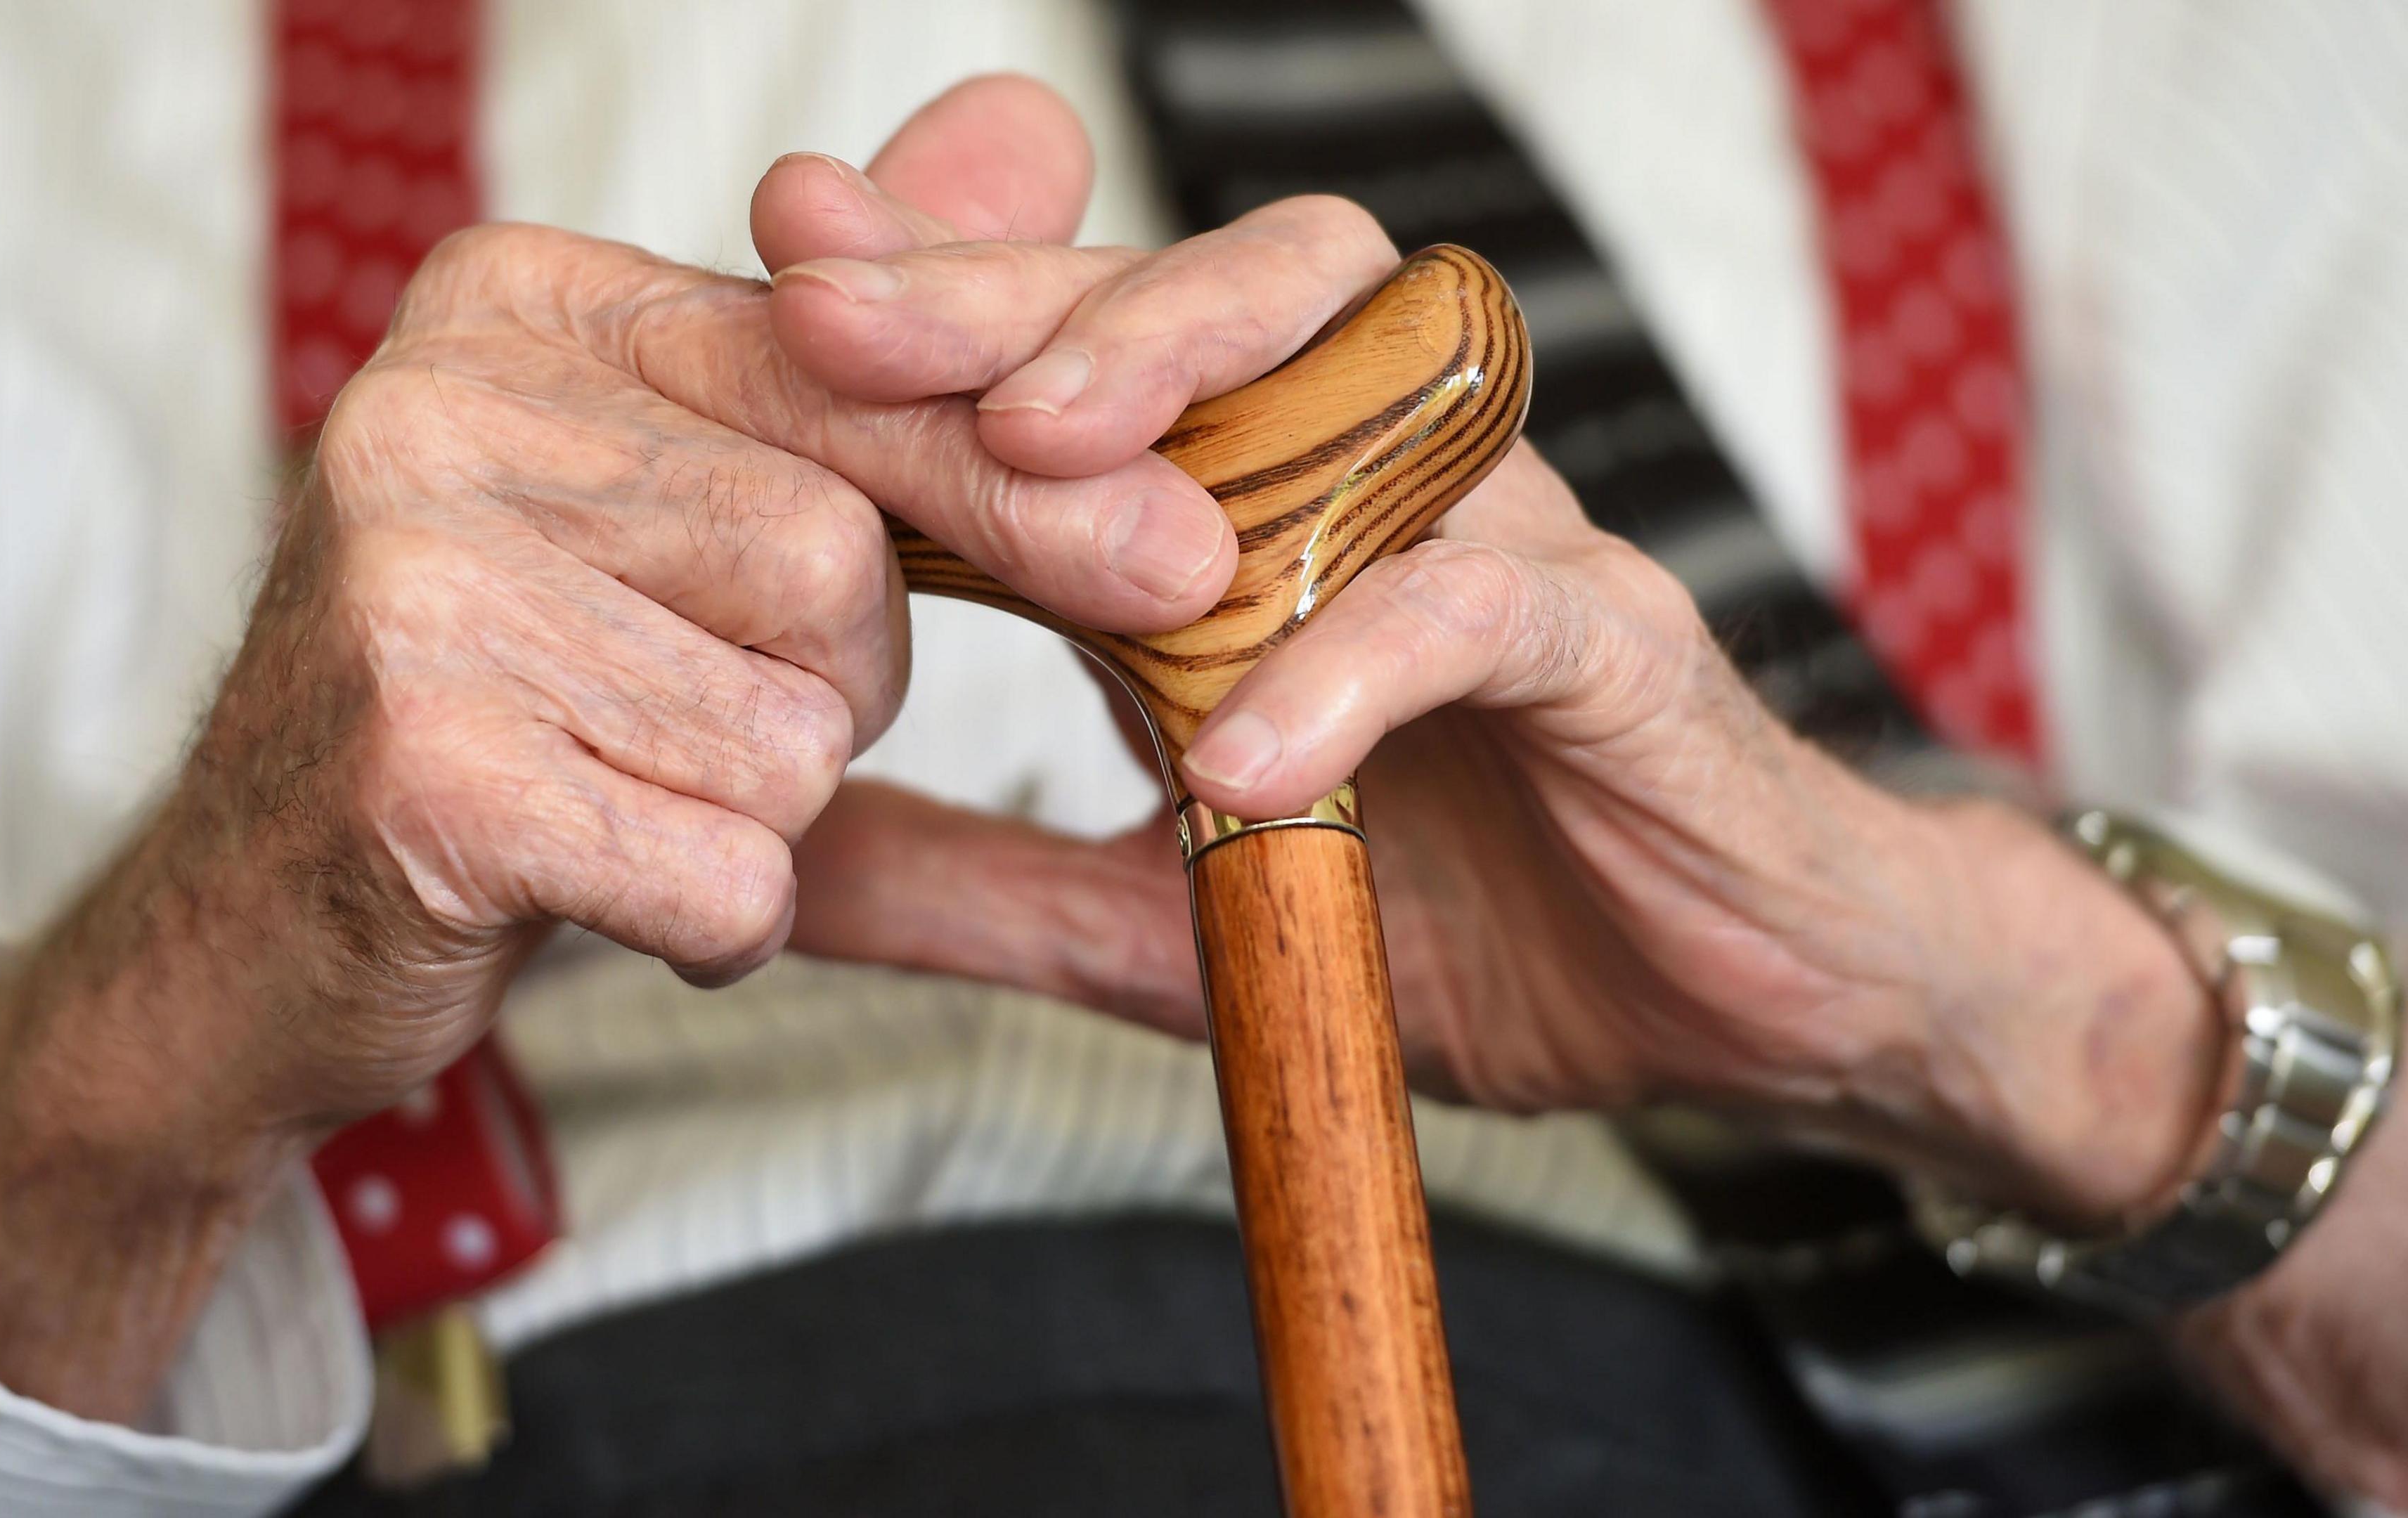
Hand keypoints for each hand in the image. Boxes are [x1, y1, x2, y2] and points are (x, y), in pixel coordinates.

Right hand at [0, 76, 1243, 1418]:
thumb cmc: (503, 702)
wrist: (251, 930)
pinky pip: (724, 868)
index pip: (846, 368)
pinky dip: (714, 920)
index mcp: (519, 304)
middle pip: (837, 561)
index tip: (1182, 555)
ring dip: (763, 814)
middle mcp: (439, 404)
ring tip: (622, 797)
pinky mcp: (417, 765)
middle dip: (832, 688)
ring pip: (794, 731)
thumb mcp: (682, 496)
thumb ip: (862, 338)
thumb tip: (1039, 133)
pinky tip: (603, 891)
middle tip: (701, 724)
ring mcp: (407, 580)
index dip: (1016, 484)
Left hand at [759, 153, 2226, 1235]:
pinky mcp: (1616, 652)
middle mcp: (1381, 486)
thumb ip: (990, 882)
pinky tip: (1239, 749)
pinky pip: (1480, 610)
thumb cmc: (1467, 916)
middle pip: (1207, 297)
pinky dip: (1354, 664)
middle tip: (843, 309)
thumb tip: (782, 871)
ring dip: (1193, 383)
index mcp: (1263, 523)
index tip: (780, 268)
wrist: (1734, 1002)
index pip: (1095, 360)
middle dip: (1020, 289)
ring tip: (1035, 455)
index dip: (946, 303)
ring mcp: (1504, 547)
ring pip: (1367, 365)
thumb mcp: (1170, 919)